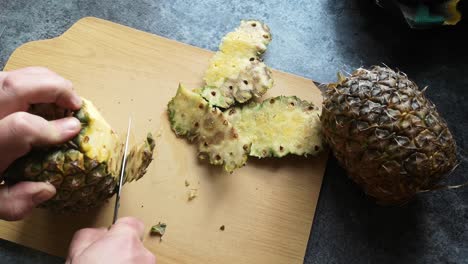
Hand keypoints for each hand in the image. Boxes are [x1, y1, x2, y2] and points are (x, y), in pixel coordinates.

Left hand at [0, 67, 81, 220]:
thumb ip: (16, 202)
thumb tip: (46, 188)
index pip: (22, 127)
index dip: (53, 127)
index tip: (74, 130)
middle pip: (16, 86)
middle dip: (54, 89)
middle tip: (75, 103)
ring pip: (11, 74)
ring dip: (44, 79)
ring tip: (63, 94)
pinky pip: (6, 76)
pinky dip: (30, 79)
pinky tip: (42, 93)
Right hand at [66, 217, 155, 263]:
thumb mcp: (76, 255)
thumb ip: (89, 236)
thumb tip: (99, 233)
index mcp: (125, 239)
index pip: (132, 223)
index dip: (119, 231)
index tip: (110, 239)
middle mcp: (143, 253)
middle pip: (136, 245)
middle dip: (123, 252)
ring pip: (139, 262)